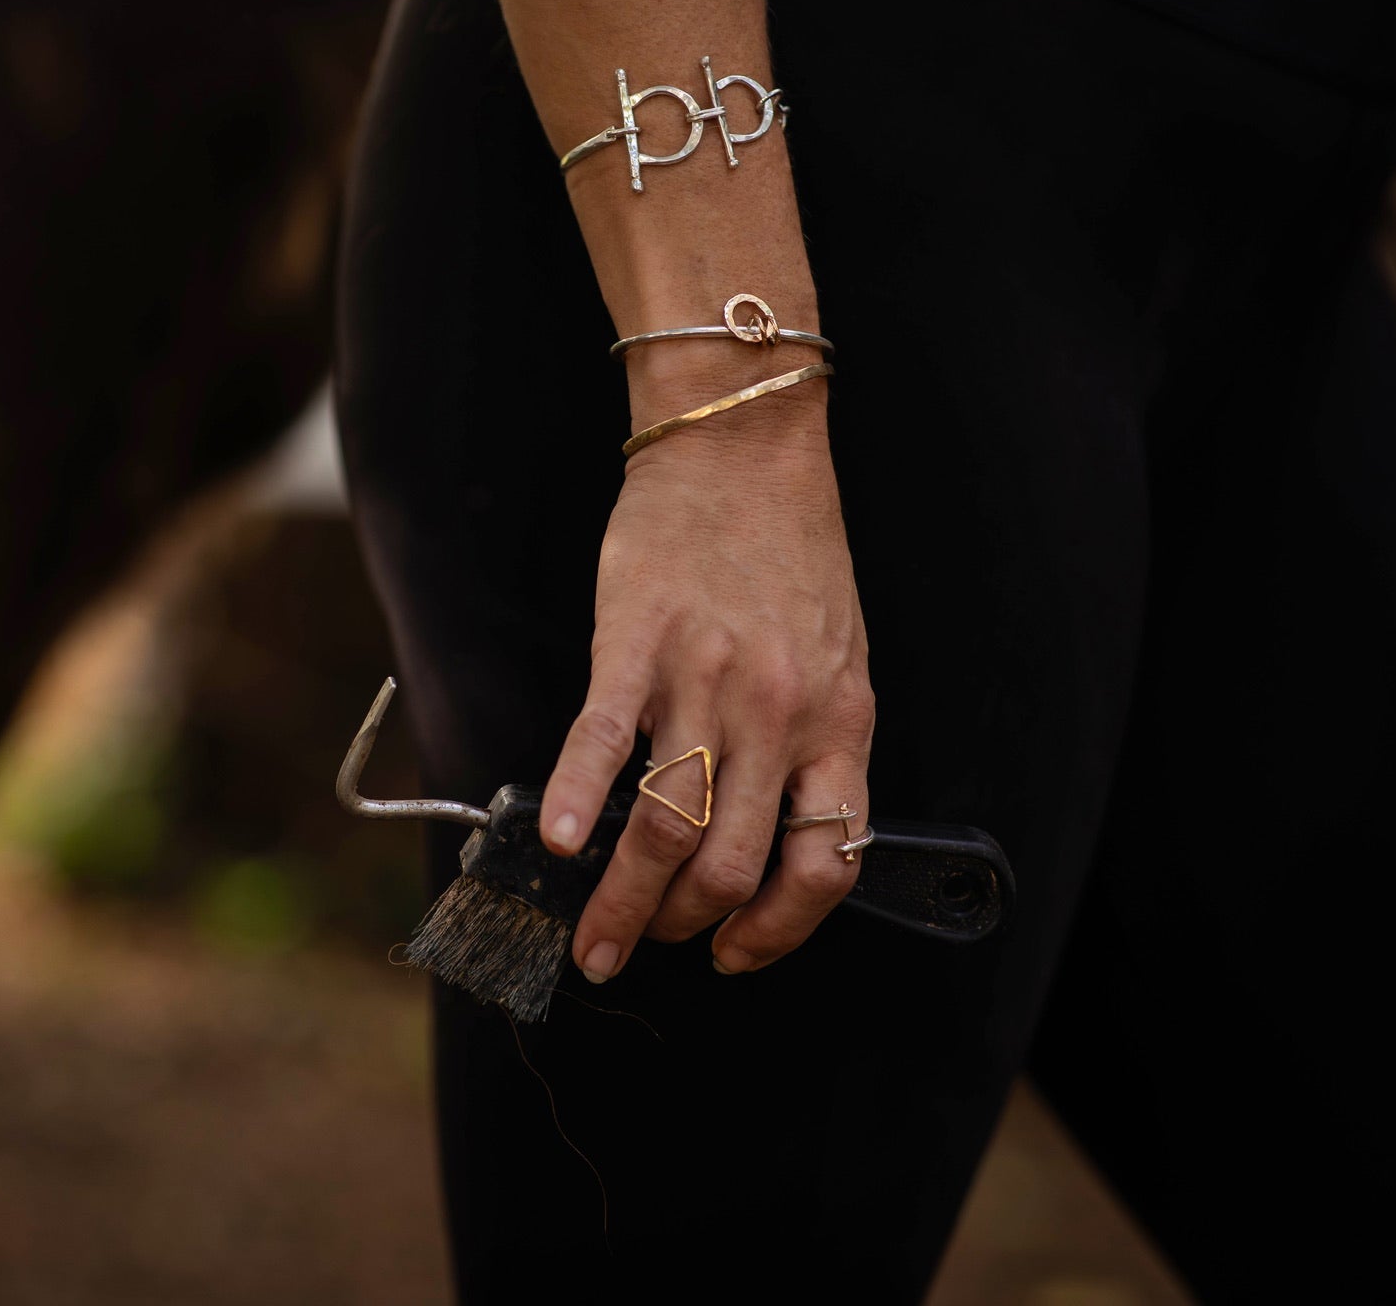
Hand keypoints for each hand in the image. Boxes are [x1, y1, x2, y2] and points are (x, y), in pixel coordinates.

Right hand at [538, 362, 873, 980]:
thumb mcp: (837, 655)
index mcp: (838, 722)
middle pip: (730, 866)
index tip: (734, 950)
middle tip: (642, 944)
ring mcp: (705, 679)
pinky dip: (576, 803)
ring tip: (592, 937)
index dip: (778, 929)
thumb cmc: (790, 549)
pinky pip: (603, 741)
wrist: (743, 446)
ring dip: (625, 902)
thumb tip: (770, 831)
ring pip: (666, 827)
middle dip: (680, 928)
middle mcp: (777, 714)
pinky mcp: (637, 642)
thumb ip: (812, 741)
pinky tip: (557, 842)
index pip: (824, 863)